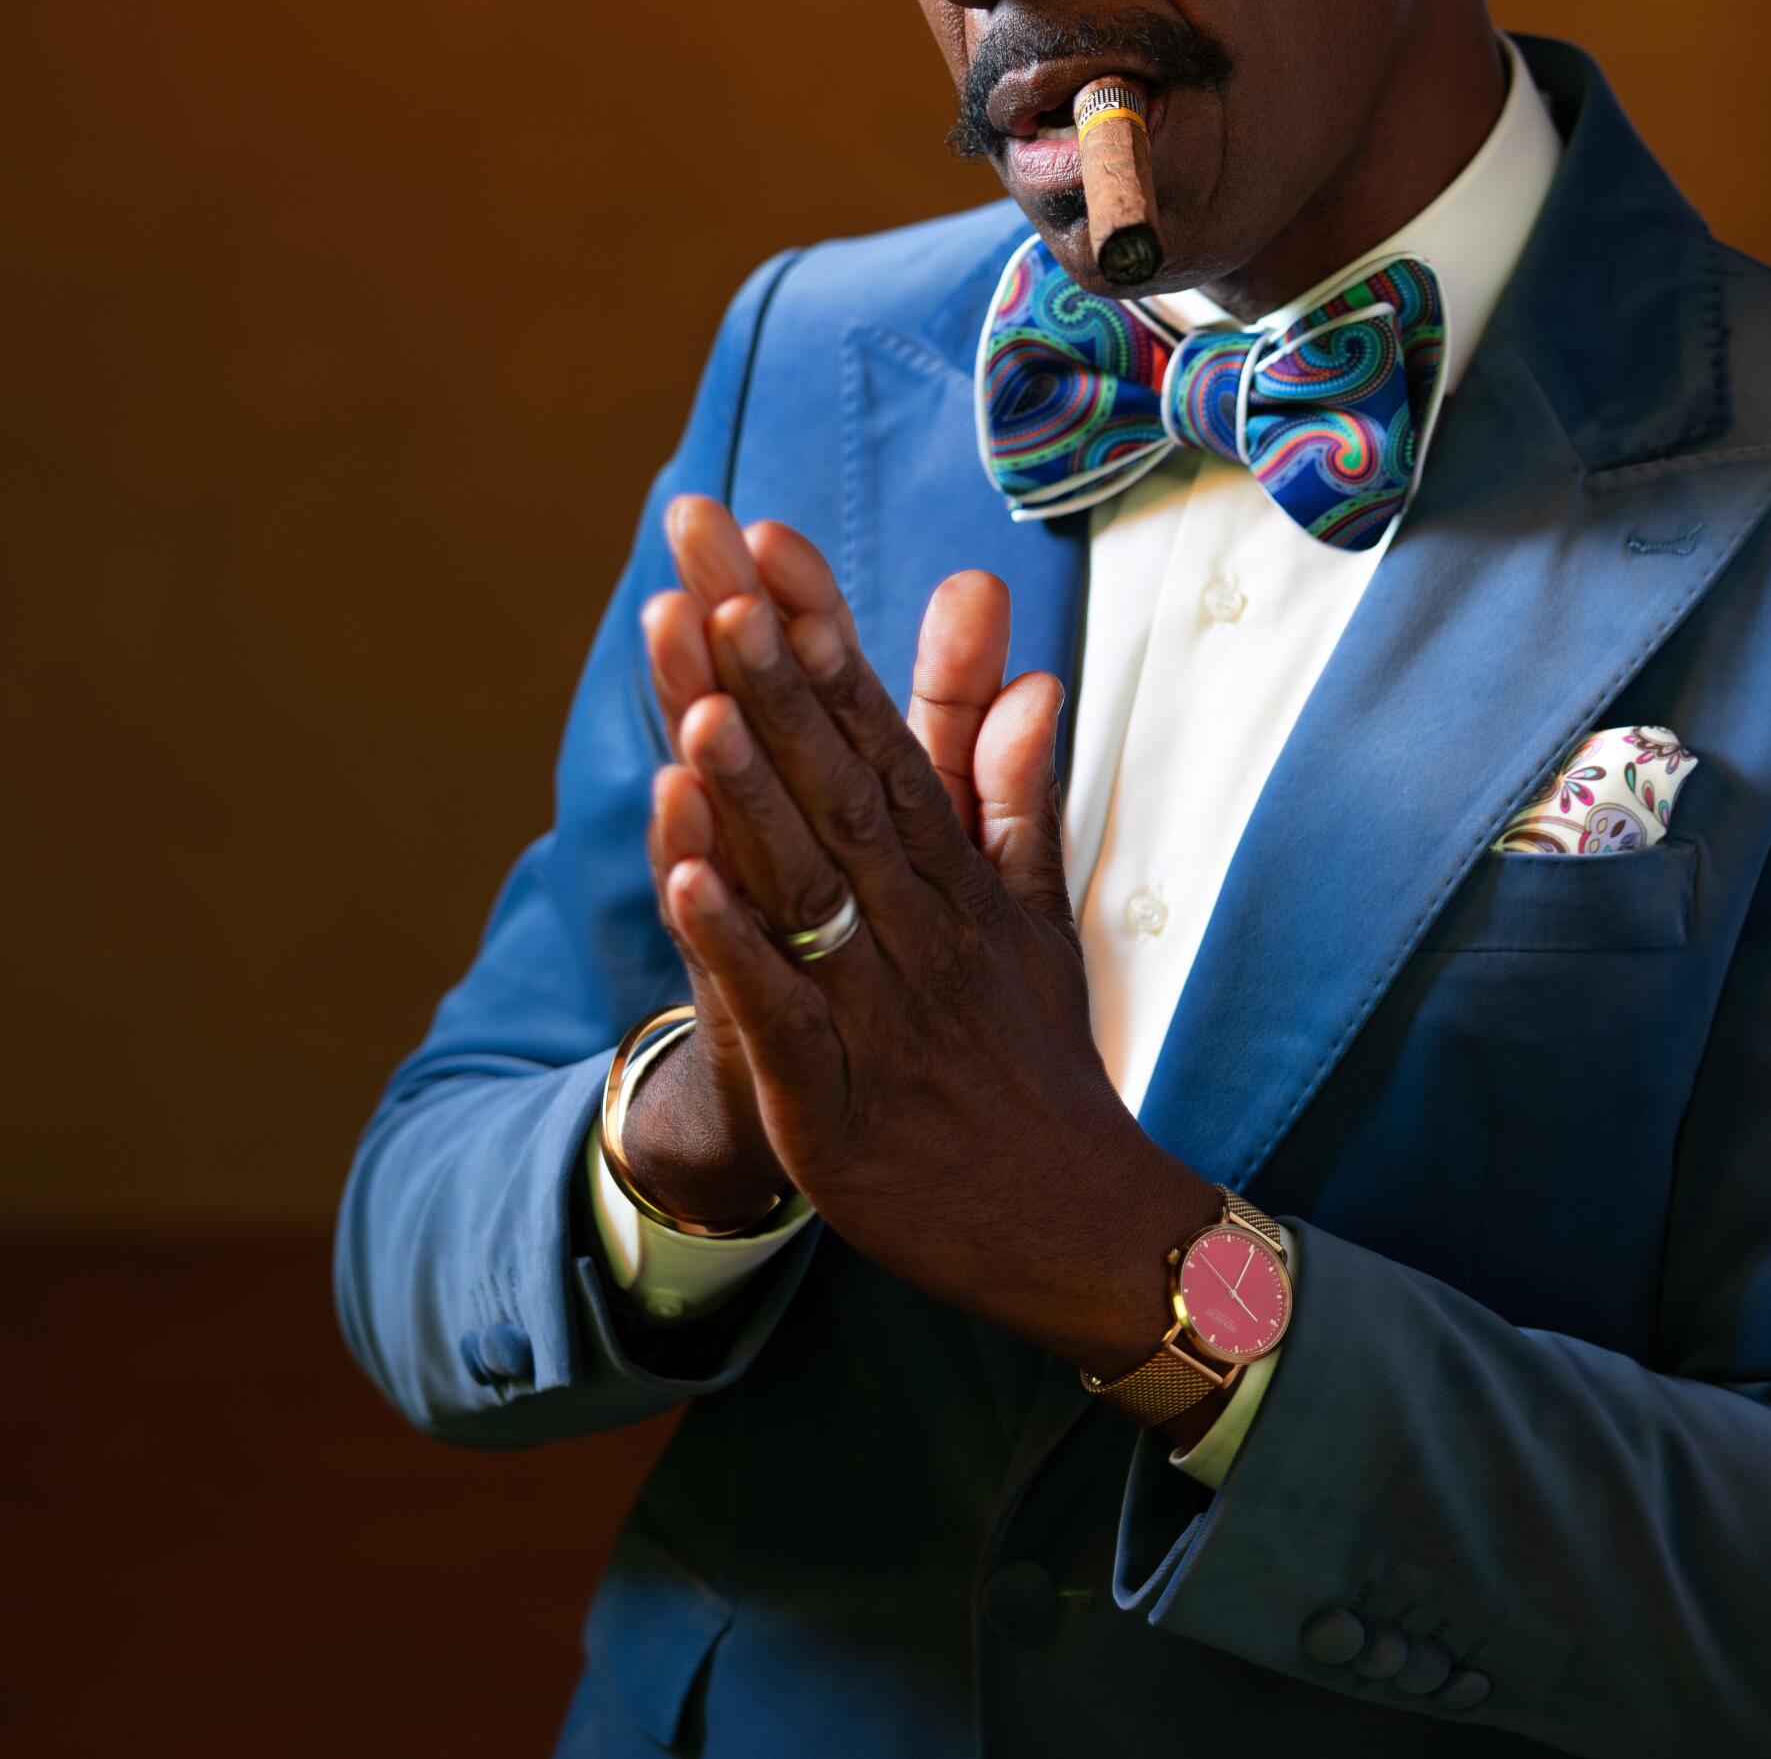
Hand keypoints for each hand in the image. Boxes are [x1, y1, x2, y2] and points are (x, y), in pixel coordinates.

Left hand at [650, 497, 1216, 1375]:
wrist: (1083, 1227)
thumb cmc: (1040, 1062)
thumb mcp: (1033, 913)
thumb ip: (1014, 792)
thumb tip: (1034, 678)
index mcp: (953, 879)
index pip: (881, 736)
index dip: (823, 640)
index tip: (768, 546)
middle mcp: (918, 927)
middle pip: (838, 785)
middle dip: (771, 678)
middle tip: (711, 577)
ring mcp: (879, 1015)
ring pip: (811, 885)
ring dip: (751, 792)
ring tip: (697, 702)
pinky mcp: (839, 1107)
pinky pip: (783, 1013)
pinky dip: (734, 946)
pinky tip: (684, 877)